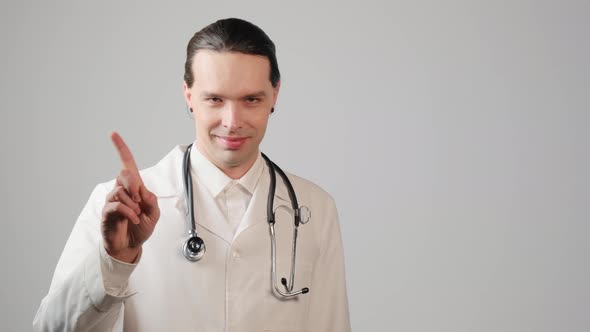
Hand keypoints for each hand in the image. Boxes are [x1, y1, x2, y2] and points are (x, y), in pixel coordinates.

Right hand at [101, 132, 159, 262]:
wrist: (130, 246)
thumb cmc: (141, 228)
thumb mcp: (154, 213)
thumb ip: (151, 199)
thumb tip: (141, 190)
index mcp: (134, 187)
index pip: (127, 164)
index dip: (121, 149)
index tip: (113, 134)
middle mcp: (121, 191)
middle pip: (124, 174)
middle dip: (134, 184)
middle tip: (139, 199)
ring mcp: (112, 201)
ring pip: (120, 191)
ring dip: (132, 204)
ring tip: (137, 216)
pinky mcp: (107, 212)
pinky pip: (116, 205)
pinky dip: (128, 213)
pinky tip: (133, 220)